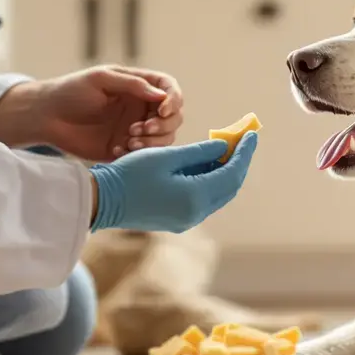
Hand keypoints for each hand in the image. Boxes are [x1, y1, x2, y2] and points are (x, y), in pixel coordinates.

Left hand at [0, 65, 183, 161]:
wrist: (47, 117)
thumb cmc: (71, 90)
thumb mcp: (101, 79)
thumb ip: (132, 84)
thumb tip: (161, 96)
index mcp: (138, 86)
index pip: (169, 89)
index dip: (173, 100)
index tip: (162, 110)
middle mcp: (141, 108)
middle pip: (173, 117)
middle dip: (164, 126)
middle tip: (141, 129)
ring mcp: (134, 129)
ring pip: (163, 138)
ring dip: (153, 142)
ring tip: (130, 142)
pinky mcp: (124, 149)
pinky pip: (144, 156)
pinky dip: (137, 155)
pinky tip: (116, 149)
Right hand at [88, 132, 258, 233]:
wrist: (102, 202)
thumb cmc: (130, 175)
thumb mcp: (166, 157)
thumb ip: (199, 153)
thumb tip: (223, 147)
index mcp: (195, 197)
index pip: (232, 173)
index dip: (244, 153)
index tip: (252, 134)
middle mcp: (195, 213)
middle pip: (229, 186)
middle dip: (238, 162)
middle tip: (242, 139)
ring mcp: (186, 219)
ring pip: (218, 193)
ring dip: (224, 171)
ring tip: (226, 147)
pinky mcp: (177, 219)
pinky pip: (203, 198)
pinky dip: (210, 180)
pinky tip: (206, 162)